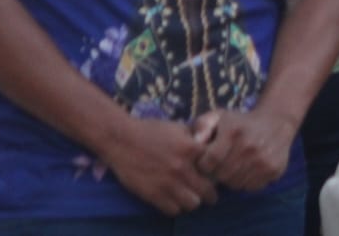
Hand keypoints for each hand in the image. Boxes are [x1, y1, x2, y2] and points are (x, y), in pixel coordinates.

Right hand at [97, 118, 218, 215]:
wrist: (121, 139)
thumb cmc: (150, 130)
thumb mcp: (177, 127)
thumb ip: (195, 137)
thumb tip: (211, 144)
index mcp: (191, 148)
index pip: (216, 167)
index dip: (217, 171)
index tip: (215, 175)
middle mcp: (182, 168)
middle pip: (207, 191)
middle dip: (211, 194)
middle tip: (210, 195)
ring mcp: (168, 183)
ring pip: (192, 204)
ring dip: (194, 201)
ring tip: (191, 198)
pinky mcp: (153, 194)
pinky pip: (173, 210)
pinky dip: (176, 207)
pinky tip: (175, 200)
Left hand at [191, 108, 294, 191]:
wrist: (277, 122)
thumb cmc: (241, 122)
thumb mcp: (220, 116)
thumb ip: (202, 125)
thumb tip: (195, 142)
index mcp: (233, 132)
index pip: (210, 161)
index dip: (205, 165)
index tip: (207, 162)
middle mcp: (249, 146)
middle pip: (222, 175)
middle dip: (217, 173)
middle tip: (221, 165)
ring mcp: (263, 159)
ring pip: (236, 184)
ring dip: (232, 178)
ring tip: (234, 166)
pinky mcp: (273, 169)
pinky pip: (251, 186)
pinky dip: (247, 181)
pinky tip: (248, 169)